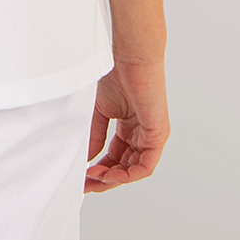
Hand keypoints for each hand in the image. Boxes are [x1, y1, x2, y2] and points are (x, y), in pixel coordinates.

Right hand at [85, 59, 168, 192]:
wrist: (129, 54)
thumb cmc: (114, 71)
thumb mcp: (98, 110)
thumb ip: (94, 136)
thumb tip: (85, 160)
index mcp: (128, 125)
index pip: (114, 157)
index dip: (97, 170)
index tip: (80, 177)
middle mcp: (141, 133)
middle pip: (123, 167)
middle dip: (103, 179)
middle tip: (84, 185)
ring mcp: (151, 135)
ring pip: (134, 169)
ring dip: (113, 179)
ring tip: (93, 179)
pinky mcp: (158, 134)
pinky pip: (145, 165)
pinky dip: (127, 175)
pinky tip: (109, 175)